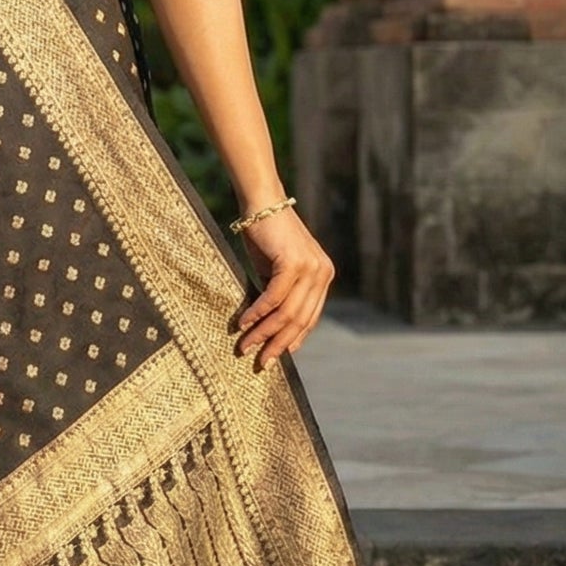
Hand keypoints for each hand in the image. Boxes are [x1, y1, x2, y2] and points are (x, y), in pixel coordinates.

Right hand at [234, 206, 333, 369]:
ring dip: (264, 333)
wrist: (261, 202)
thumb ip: (281, 294)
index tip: (277, 355)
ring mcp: (311, 268)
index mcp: (323, 275)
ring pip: (287, 313)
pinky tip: (243, 323)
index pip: (310, 316)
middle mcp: (322, 273)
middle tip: (261, 362)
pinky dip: (258, 314)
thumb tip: (269, 328)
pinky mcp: (294, 263)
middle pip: (300, 320)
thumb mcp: (277, 270)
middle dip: (278, 344)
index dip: (294, 339)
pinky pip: (274, 298)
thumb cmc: (264, 236)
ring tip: (245, 346)